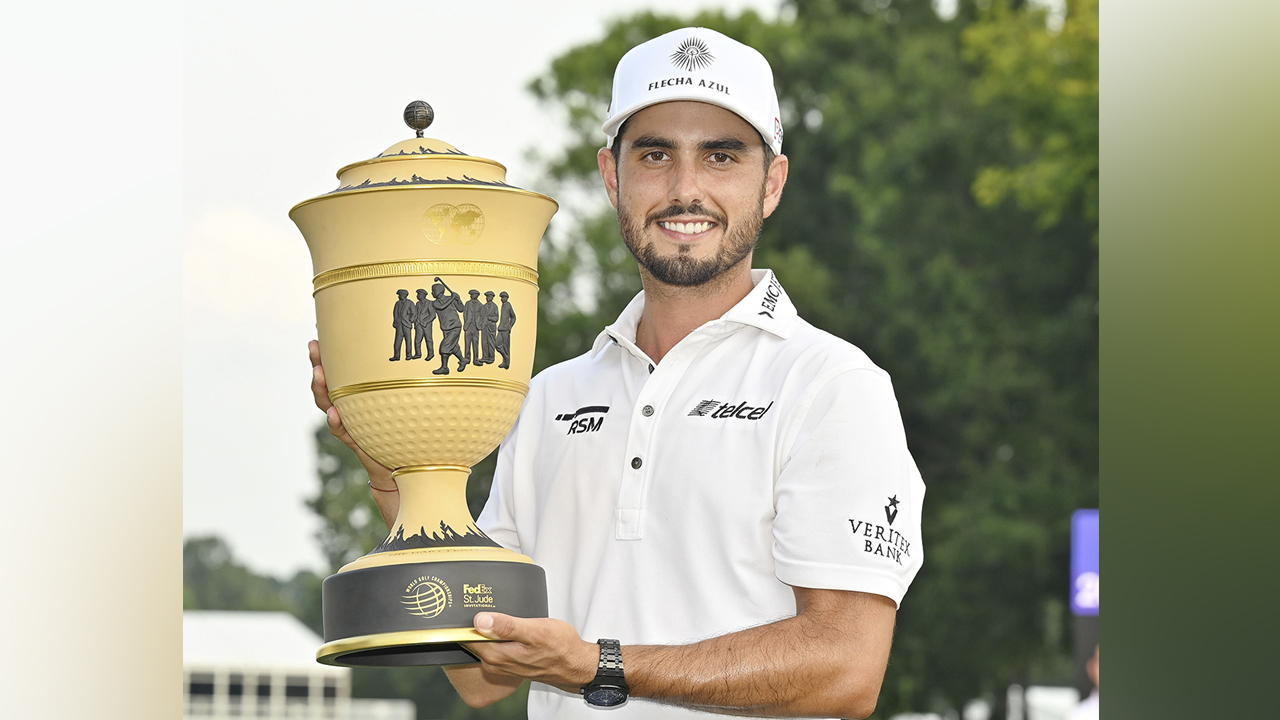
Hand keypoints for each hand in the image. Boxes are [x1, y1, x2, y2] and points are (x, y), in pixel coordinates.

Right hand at [309, 340, 394, 488]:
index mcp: (357, 393)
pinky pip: (342, 430)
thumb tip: (420, 353)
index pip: (338, 370)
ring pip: (328, 404)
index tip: (320, 331)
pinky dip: (337, 421)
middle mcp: (348, 405)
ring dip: (321, 389)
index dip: (328, 353)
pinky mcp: (355, 439)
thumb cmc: (403, 426)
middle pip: (327, 383)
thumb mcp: (401, 400)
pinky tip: (335, 413)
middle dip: (317, 364)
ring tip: (319, 374)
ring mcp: (349, 422)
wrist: (400, 464)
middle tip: (313, 347)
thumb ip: (400, 383)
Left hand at [463, 612, 598, 692]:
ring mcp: (502, 663)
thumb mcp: (535, 631)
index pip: (466, 637)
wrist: (576, 665)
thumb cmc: (560, 647)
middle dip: (473, 620)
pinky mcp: (510, 661)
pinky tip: (505, 623)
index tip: (468, 602)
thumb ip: (507, 626)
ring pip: (483, 642)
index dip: (465, 619)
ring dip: (485, 627)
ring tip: (494, 608)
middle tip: (481, 599)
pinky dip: (495, 634)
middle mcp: (495, 662)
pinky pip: (494, 645)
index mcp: (496, 655)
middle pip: (472, 639)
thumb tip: (480, 620)